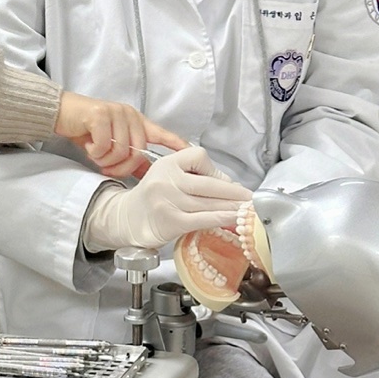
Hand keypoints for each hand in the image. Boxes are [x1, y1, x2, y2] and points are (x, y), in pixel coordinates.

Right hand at [55, 91, 186, 178]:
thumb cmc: (86, 130)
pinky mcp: (100, 114)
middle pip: (137, 151)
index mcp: (136, 121)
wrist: (62, 113)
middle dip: (121, 166)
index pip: (161, 133)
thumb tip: (147, 176)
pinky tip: (88, 146)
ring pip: (120, 150)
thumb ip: (129, 158)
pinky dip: (94, 152)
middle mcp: (130, 115)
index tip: (192, 153)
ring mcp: (116, 112)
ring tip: (95, 154)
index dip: (176, 144)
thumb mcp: (110, 145)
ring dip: (104, 159)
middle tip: (105, 167)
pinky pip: (104, 144)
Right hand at [82, 146, 252, 252]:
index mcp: (167, 163)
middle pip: (210, 184)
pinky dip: (222, 219)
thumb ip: (194, 174)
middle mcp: (167, 179)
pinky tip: (234, 220)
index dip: (214, 169)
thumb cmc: (154, 197)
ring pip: (210, 203)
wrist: (128, 219)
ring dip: (233, 207)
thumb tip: (230, 184)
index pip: (198, 156)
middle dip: (235, 192)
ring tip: (248, 210)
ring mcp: (169, 201)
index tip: (223, 181)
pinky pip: (204, 219)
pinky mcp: (172, 221)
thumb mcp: (168, 175)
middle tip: (250, 198)